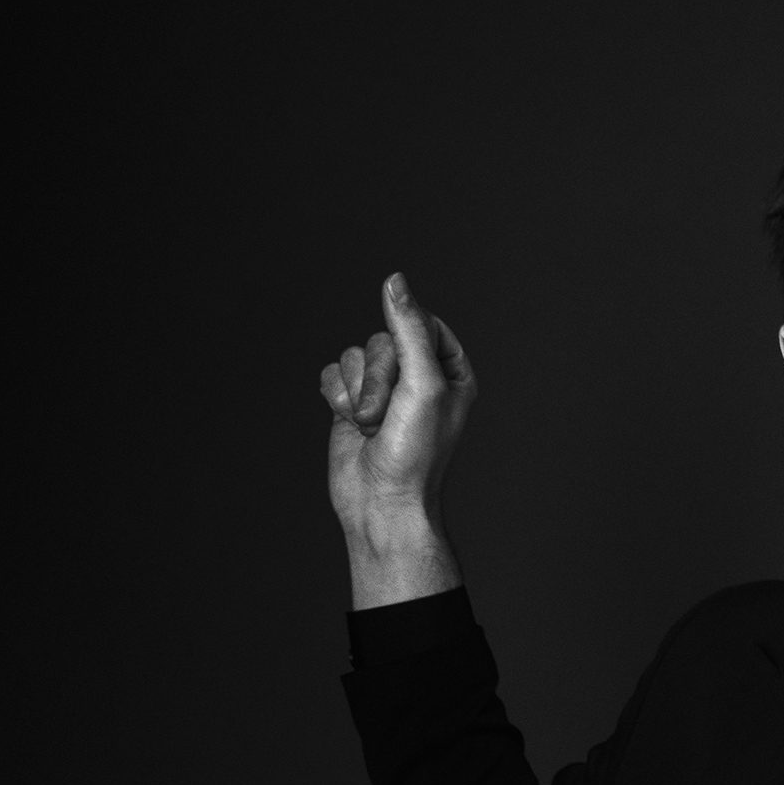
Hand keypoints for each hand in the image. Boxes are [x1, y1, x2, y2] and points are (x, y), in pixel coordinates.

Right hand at [320, 272, 474, 604]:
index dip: (407, 341)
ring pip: (355, 355)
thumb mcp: (422, 383)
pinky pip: (334, 373)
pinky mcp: (352, 402)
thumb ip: (408, 328)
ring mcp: (384, 391)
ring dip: (358, 393)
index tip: (410, 374)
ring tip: (372, 427)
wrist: (382, 503)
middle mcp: (418, 378)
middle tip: (386, 415)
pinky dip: (338, 399)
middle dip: (379, 378)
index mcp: (450, 371)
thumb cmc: (414, 453)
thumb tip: (395, 280)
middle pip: (383, 339)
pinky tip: (351, 426)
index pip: (421, 321)